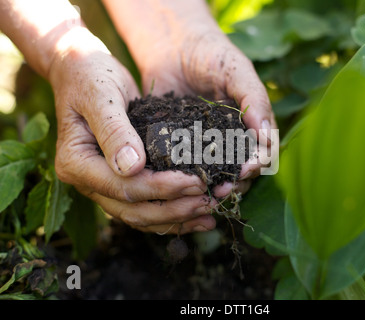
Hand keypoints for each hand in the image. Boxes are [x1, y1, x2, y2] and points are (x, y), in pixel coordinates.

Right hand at [49, 28, 217, 233]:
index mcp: (76, 163)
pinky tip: (198, 214)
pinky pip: (145, 206)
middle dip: (174, 209)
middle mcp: (87, 182)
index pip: (123, 187)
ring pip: (140, 215)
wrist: (82, 71)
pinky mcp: (120, 182)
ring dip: (177, 218)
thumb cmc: (90, 76)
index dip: (161, 188)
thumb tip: (132, 167)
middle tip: (209, 202)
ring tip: (210, 214)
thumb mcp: (102, 96)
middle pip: (133, 209)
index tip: (196, 182)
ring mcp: (102, 185)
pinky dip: (171, 213)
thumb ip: (114, 130)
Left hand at [102, 0, 277, 197]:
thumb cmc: (212, 54)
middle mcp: (232, 139)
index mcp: (251, 124)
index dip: (257, 163)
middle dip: (235, 182)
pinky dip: (187, 177)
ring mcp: (206, 144)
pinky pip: (187, 165)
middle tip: (222, 190)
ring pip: (216, 174)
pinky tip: (181, 184)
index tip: (246, 169)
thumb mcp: (236, 71)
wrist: (173, 47)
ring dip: (213, 186)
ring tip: (204, 193)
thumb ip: (254, 100)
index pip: (262, 151)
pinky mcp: (181, 146)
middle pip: (241, 170)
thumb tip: (268, 137)